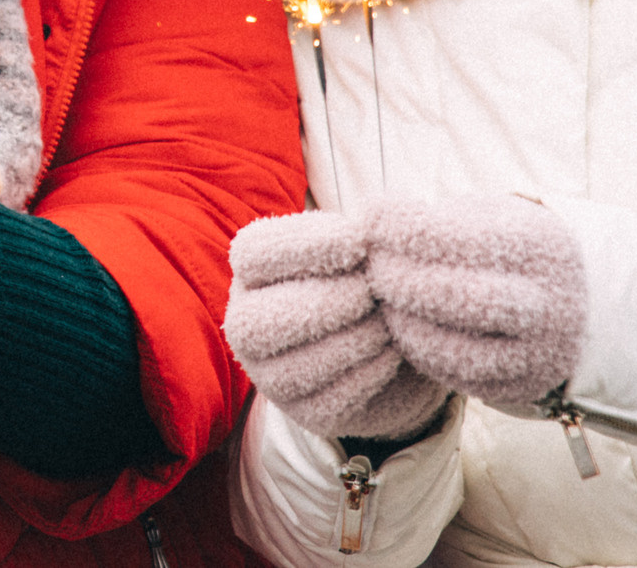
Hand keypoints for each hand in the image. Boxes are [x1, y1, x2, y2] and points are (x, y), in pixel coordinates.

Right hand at [225, 210, 447, 440]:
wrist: (391, 342)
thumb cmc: (367, 279)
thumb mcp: (360, 251)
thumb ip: (362, 238)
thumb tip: (378, 225)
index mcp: (252, 271)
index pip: (255, 255)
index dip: (304, 246)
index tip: (359, 242)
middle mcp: (245, 323)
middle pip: (258, 321)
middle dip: (324, 304)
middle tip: (371, 293)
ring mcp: (269, 374)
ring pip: (291, 368)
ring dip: (349, 342)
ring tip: (386, 323)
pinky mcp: (303, 411)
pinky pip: (326, 401)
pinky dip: (364, 376)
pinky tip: (389, 355)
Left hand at [368, 196, 584, 406]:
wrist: (572, 298)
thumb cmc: (509, 245)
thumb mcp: (488, 216)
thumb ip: (438, 220)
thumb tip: (375, 220)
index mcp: (542, 250)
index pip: (459, 240)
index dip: (404, 228)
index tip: (370, 215)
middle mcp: (549, 306)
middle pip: (455, 297)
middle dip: (398, 276)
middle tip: (372, 261)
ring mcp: (540, 354)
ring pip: (452, 347)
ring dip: (402, 319)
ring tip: (382, 292)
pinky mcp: (521, 387)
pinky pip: (457, 377)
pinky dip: (419, 350)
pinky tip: (403, 322)